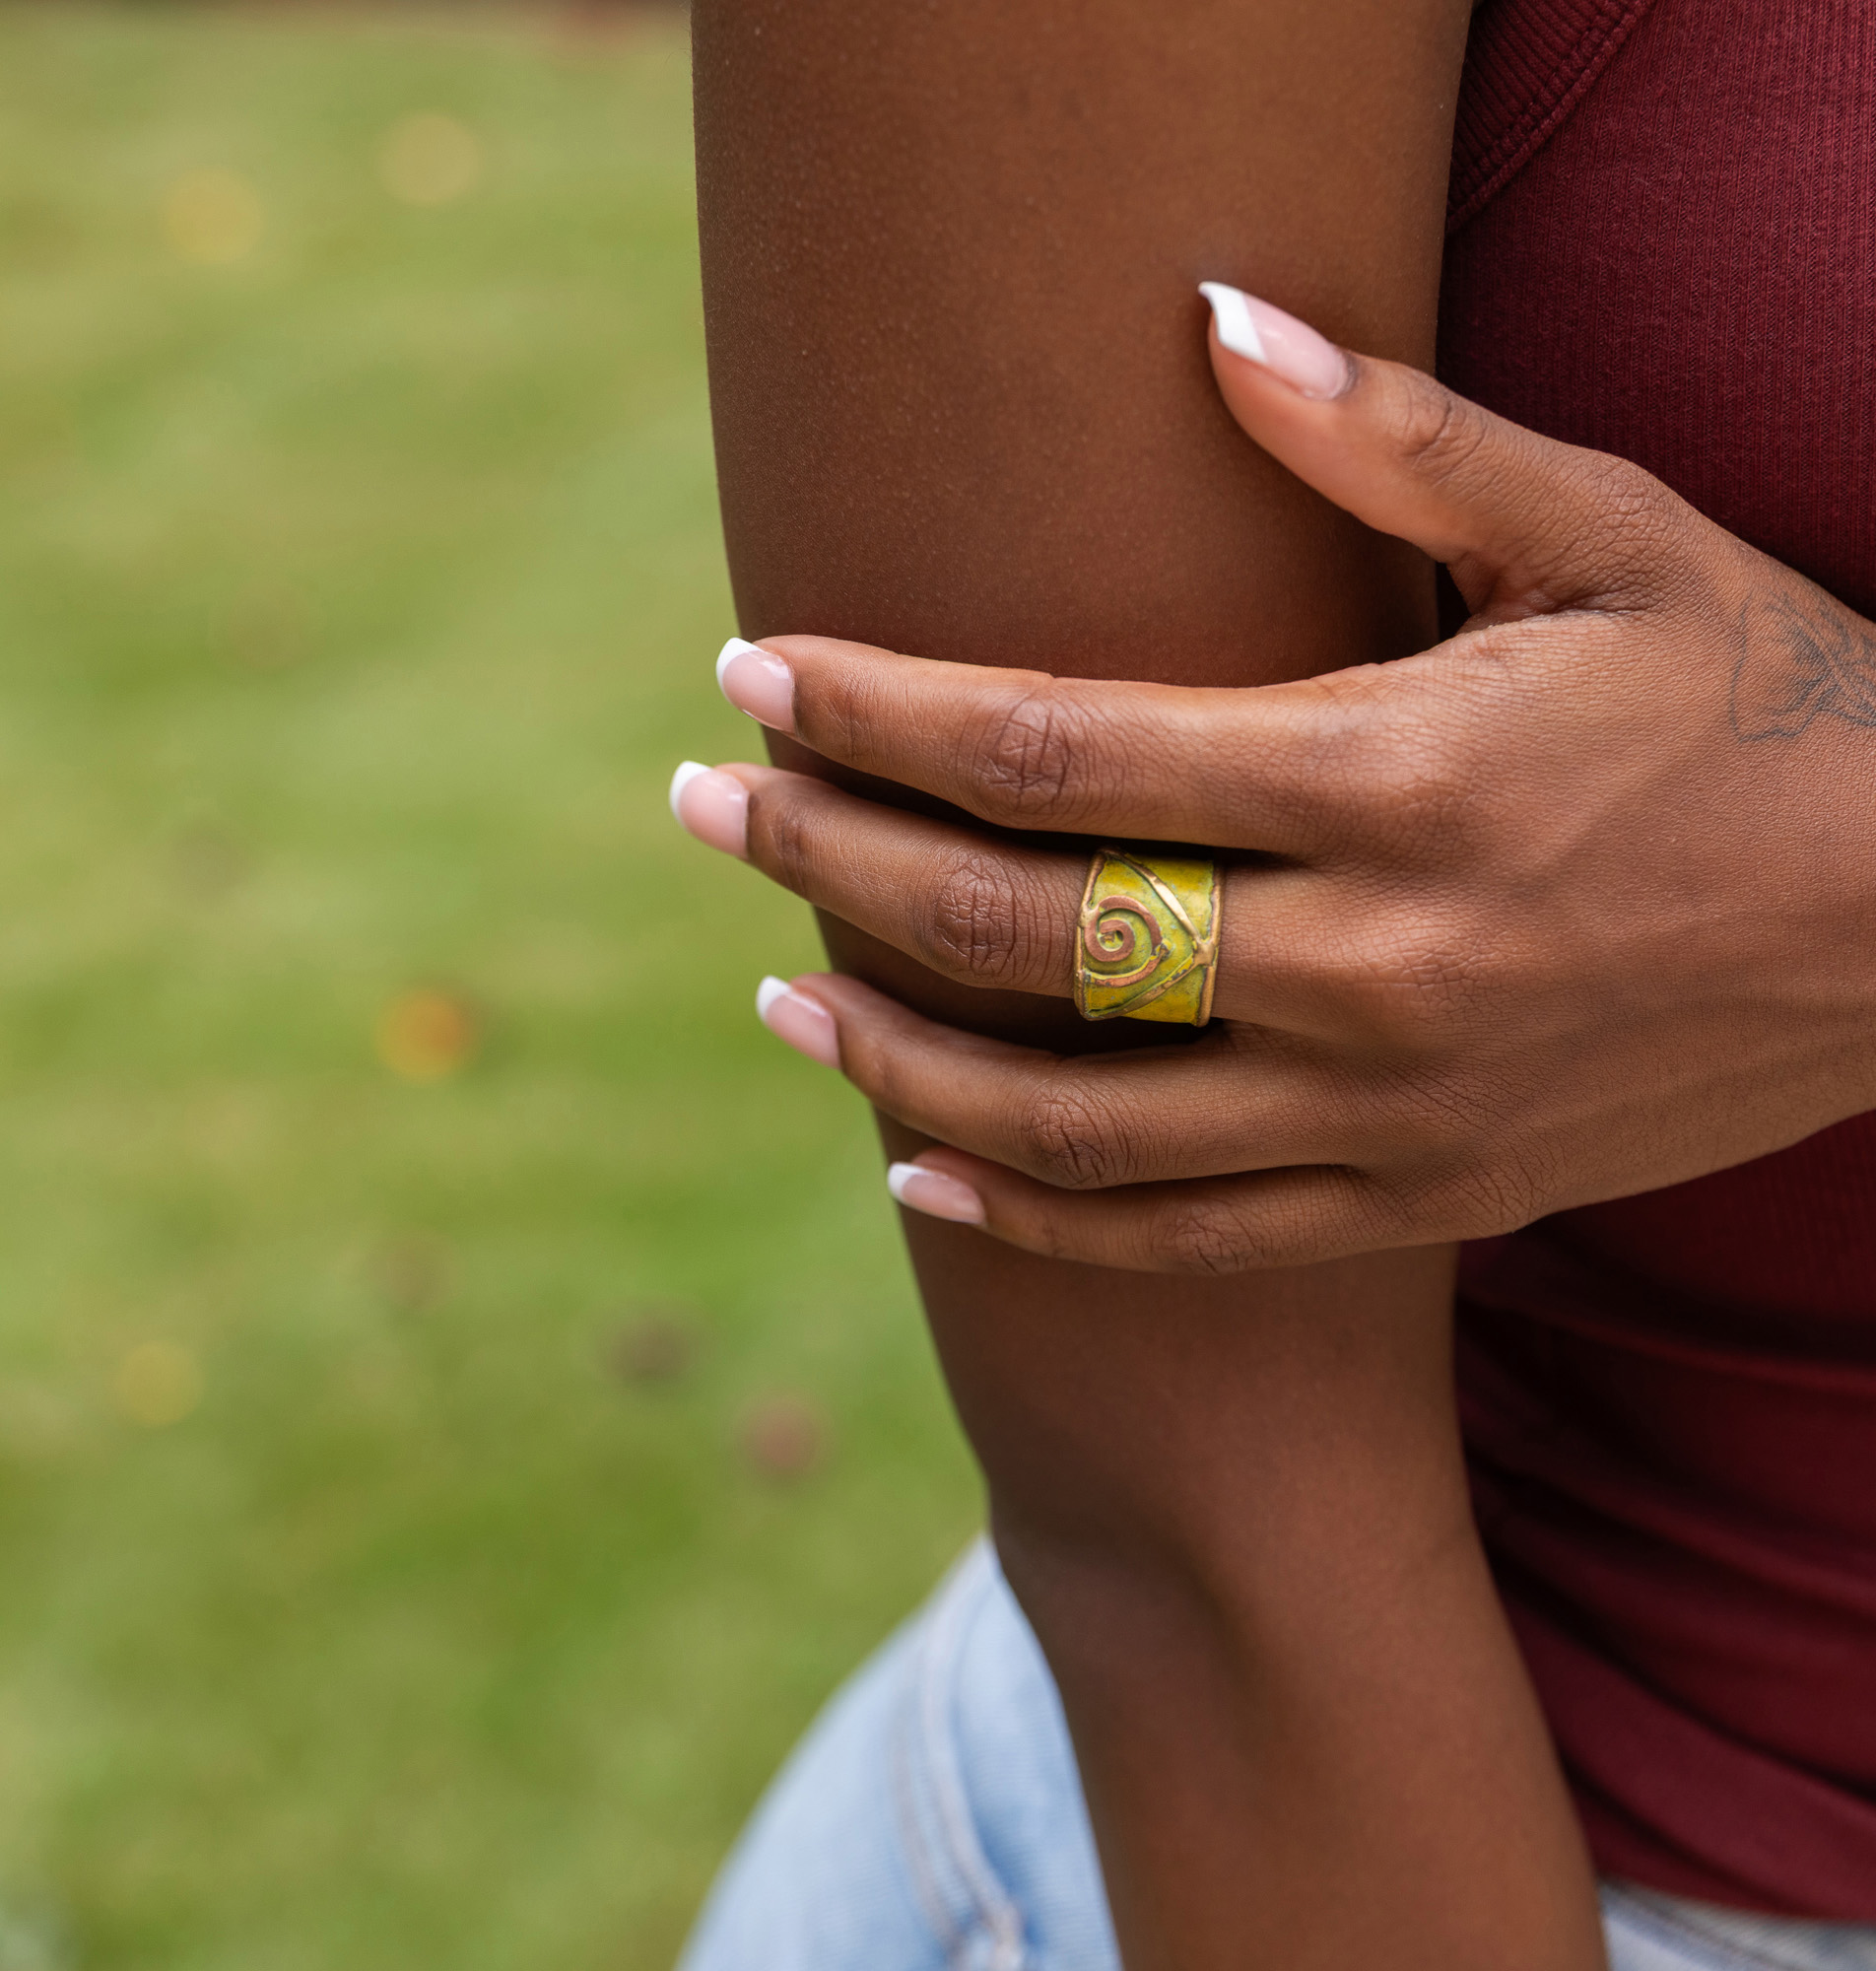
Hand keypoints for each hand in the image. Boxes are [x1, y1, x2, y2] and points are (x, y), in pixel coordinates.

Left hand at [672, 288, 1875, 1274]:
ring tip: (777, 991)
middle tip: (698, 807)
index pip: (1054, 746)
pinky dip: (1029, 1218)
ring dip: (891, 1058)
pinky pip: (1179, 1239)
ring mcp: (1387, 1110)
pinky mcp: (1415, 1200)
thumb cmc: (1770, 707)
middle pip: (1021, 929)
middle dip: (829, 859)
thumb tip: (1211, 317)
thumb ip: (1399, 442)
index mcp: (1395, 778)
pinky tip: (914, 1170)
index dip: (874, 709)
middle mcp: (1371, 965)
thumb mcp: (1615, 537)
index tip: (749, 673)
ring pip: (1071, 1120)